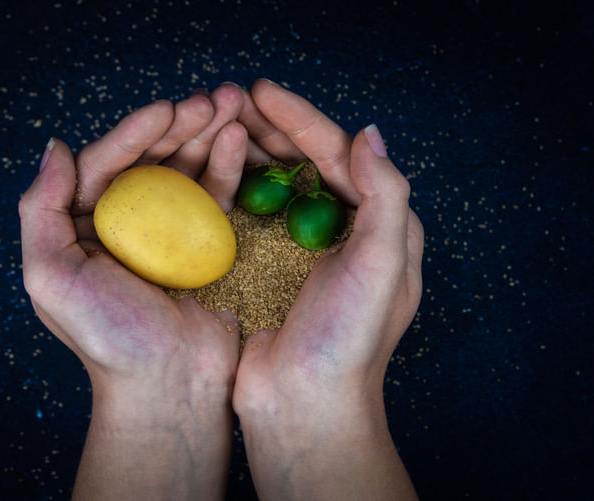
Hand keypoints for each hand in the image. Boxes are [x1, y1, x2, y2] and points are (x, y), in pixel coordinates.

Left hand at [19, 84, 247, 499]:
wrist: (169, 387)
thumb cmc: (108, 339)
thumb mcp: (52, 277)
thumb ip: (41, 210)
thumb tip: (55, 147)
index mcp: (81, 229)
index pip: (105, 165)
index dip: (135, 133)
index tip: (168, 109)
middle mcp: (122, 225)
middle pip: (150, 161)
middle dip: (179, 126)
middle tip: (212, 99)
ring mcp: (165, 234)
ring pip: (184, 171)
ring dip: (207, 135)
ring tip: (233, 106)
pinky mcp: (202, 245)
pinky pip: (213, 196)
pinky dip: (226, 167)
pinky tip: (238, 141)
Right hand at [230, 79, 423, 498]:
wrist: (305, 408)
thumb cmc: (347, 342)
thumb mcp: (380, 265)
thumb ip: (385, 195)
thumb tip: (368, 133)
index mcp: (379, 227)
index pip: (340, 156)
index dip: (302, 119)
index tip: (262, 91)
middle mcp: (345, 233)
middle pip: (307, 164)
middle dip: (272, 128)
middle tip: (232, 97)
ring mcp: (303, 251)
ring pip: (276, 183)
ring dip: (249, 150)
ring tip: (217, 121)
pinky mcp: (269, 269)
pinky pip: (251, 215)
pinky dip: (231, 187)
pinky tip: (208, 169)